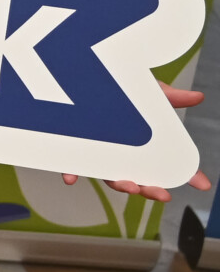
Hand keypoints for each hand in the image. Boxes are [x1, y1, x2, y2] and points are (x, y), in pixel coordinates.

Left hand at [67, 83, 208, 199]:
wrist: (84, 77)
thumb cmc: (118, 87)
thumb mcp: (145, 91)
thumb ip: (169, 97)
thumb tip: (198, 96)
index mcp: (142, 143)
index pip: (166, 163)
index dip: (185, 174)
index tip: (202, 184)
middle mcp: (120, 152)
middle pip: (139, 177)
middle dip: (150, 188)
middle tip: (163, 194)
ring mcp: (97, 153)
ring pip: (109, 176)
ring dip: (119, 184)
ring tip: (129, 185)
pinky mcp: (71, 149)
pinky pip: (69, 164)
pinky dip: (70, 173)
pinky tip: (70, 179)